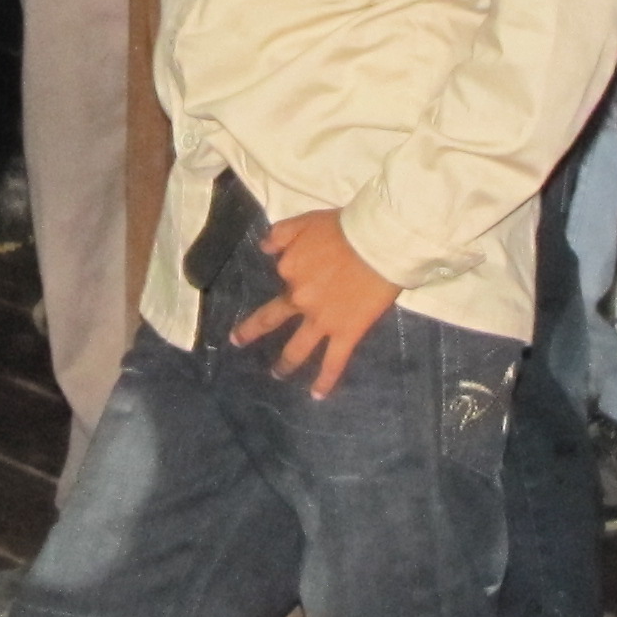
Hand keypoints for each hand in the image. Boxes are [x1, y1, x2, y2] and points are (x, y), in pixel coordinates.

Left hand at [230, 209, 401, 398]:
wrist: (378, 243)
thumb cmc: (346, 227)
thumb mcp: (306, 221)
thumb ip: (281, 234)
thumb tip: (263, 248)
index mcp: (290, 269)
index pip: (285, 274)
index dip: (295, 272)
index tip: (307, 270)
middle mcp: (300, 298)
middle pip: (272, 318)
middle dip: (252, 331)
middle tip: (237, 341)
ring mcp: (322, 320)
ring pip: (297, 348)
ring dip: (285, 364)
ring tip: (278, 374)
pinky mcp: (346, 333)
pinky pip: (333, 362)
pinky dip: (324, 382)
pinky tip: (316, 396)